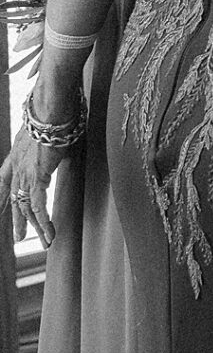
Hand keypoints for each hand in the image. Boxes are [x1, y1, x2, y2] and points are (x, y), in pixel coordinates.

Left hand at [1, 111, 75, 248]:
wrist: (50, 110)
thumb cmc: (53, 114)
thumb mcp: (49, 132)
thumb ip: (53, 141)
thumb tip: (66, 139)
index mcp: (17, 155)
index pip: (4, 180)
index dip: (2, 195)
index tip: (2, 206)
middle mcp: (17, 167)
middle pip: (16, 199)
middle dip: (18, 220)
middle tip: (20, 236)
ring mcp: (24, 174)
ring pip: (27, 208)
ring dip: (37, 227)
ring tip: (45, 242)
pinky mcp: (36, 178)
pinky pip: (39, 206)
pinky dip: (44, 222)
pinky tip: (49, 233)